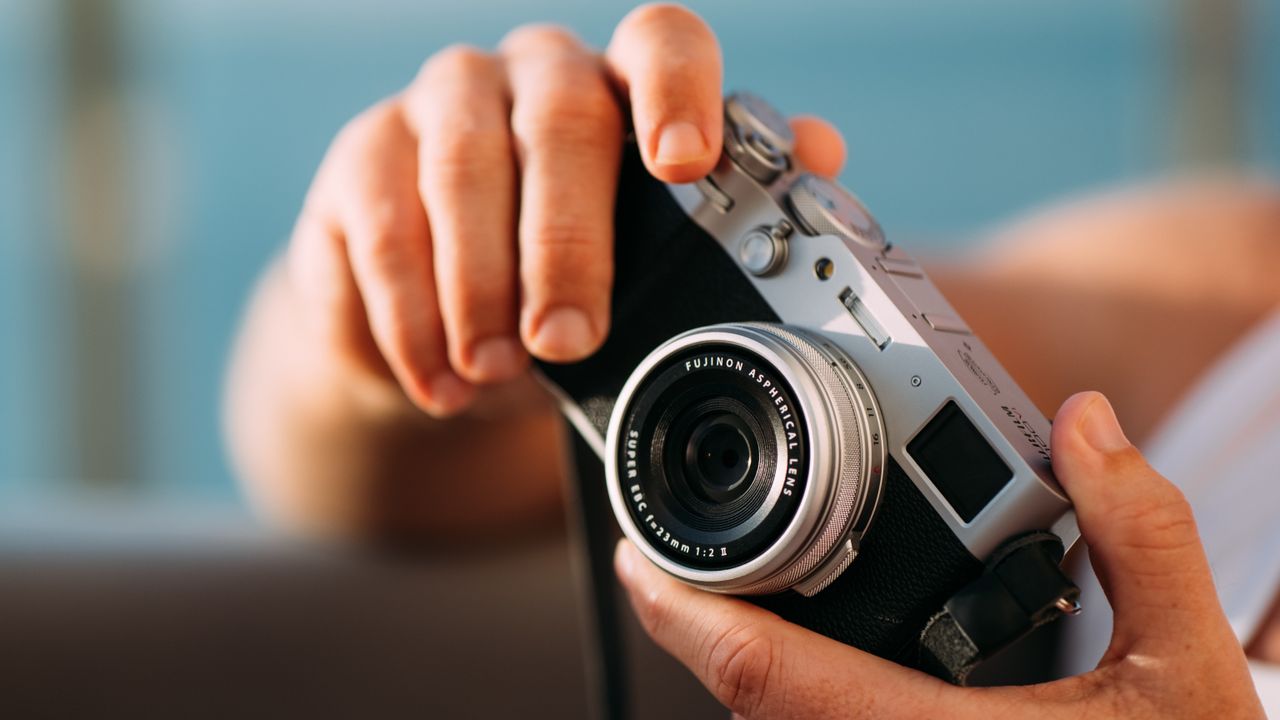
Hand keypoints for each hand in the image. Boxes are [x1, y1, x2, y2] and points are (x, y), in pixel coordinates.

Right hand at [286, 3, 846, 416]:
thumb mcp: (645, 267)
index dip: (676, 91)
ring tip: (495, 371)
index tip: (682, 163)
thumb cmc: (558, 284)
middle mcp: (532, 77)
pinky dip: (410, 315)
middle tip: (569, 341)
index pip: (658, 42)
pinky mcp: (361, 160)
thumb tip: (822, 150)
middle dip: (567, 241)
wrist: (439, 329)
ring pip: (459, 168)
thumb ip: (726, 212)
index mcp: (619, 88)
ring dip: (480, 285)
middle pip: (558, 117)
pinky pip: (381, 227)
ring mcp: (438, 108)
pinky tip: (437, 377)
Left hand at [615, 391, 1265, 718]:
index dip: (683, 615)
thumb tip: (1087, 423)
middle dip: (704, 632)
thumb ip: (1141, 535)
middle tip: (674, 563)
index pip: (766, 678)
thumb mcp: (1189, 669)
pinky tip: (809, 665)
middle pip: (752, 707)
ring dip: (748, 669)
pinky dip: (793, 701)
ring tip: (733, 599)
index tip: (637, 558)